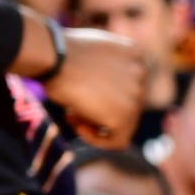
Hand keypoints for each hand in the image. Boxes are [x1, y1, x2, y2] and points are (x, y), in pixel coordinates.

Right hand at [49, 29, 146, 146]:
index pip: (128, 86)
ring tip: (70, 114)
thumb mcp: (90, 55)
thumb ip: (106, 70)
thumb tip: (105, 96)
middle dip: (99, 110)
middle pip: (127, 105)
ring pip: (123, 124)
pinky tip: (78, 127)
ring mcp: (136, 95)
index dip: (104, 95)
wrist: (53, 57)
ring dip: (95, 123)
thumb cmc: (59, 54)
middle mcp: (141, 72)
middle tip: (72, 108)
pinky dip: (97, 140)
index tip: (81, 93)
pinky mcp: (125, 115)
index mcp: (135, 53)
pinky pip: (118, 141)